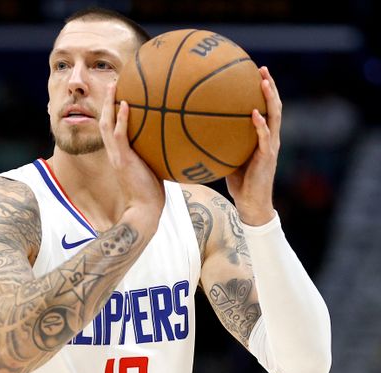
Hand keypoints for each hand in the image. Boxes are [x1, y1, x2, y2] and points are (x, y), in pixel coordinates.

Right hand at [99, 82, 164, 219]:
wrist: (144, 210)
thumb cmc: (151, 193)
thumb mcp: (153, 167)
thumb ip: (156, 152)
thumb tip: (172, 140)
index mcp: (119, 154)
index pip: (111, 129)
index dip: (112, 112)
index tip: (119, 94)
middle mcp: (114, 153)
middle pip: (104, 122)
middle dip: (107, 102)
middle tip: (113, 83)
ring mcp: (116, 155)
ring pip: (106, 124)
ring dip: (109, 104)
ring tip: (114, 86)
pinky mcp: (122, 160)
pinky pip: (119, 135)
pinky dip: (120, 118)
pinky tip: (125, 104)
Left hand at [226, 66, 280, 225]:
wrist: (251, 203)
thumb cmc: (240, 182)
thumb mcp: (229, 158)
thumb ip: (223, 143)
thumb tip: (198, 132)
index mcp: (263, 137)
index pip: (266, 109)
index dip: (264, 91)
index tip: (256, 73)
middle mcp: (271, 138)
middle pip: (274, 106)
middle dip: (270, 86)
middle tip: (262, 69)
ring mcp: (271, 146)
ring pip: (275, 117)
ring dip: (270, 98)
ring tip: (264, 82)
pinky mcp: (267, 157)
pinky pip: (265, 138)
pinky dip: (261, 125)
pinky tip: (254, 114)